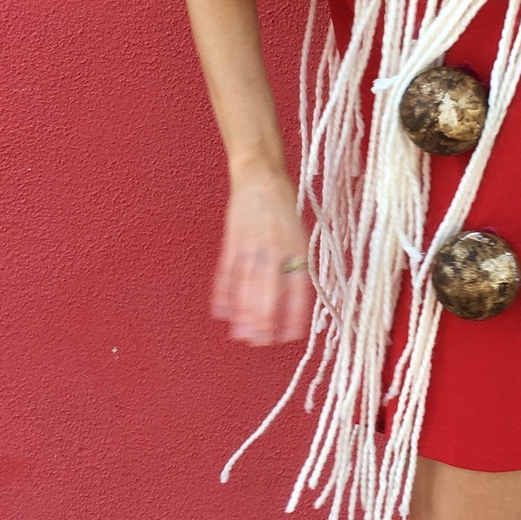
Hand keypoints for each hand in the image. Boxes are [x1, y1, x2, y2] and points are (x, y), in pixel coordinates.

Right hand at [212, 168, 313, 344]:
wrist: (261, 176)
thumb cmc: (283, 210)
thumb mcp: (299, 236)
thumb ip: (296, 266)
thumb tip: (293, 304)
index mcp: (298, 249)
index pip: (298, 289)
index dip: (294, 314)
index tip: (289, 337)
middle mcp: (276, 249)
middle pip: (269, 291)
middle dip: (265, 320)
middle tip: (260, 342)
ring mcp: (252, 244)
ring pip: (247, 285)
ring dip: (243, 313)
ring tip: (240, 335)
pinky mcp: (233, 240)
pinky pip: (227, 271)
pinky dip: (222, 292)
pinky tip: (220, 312)